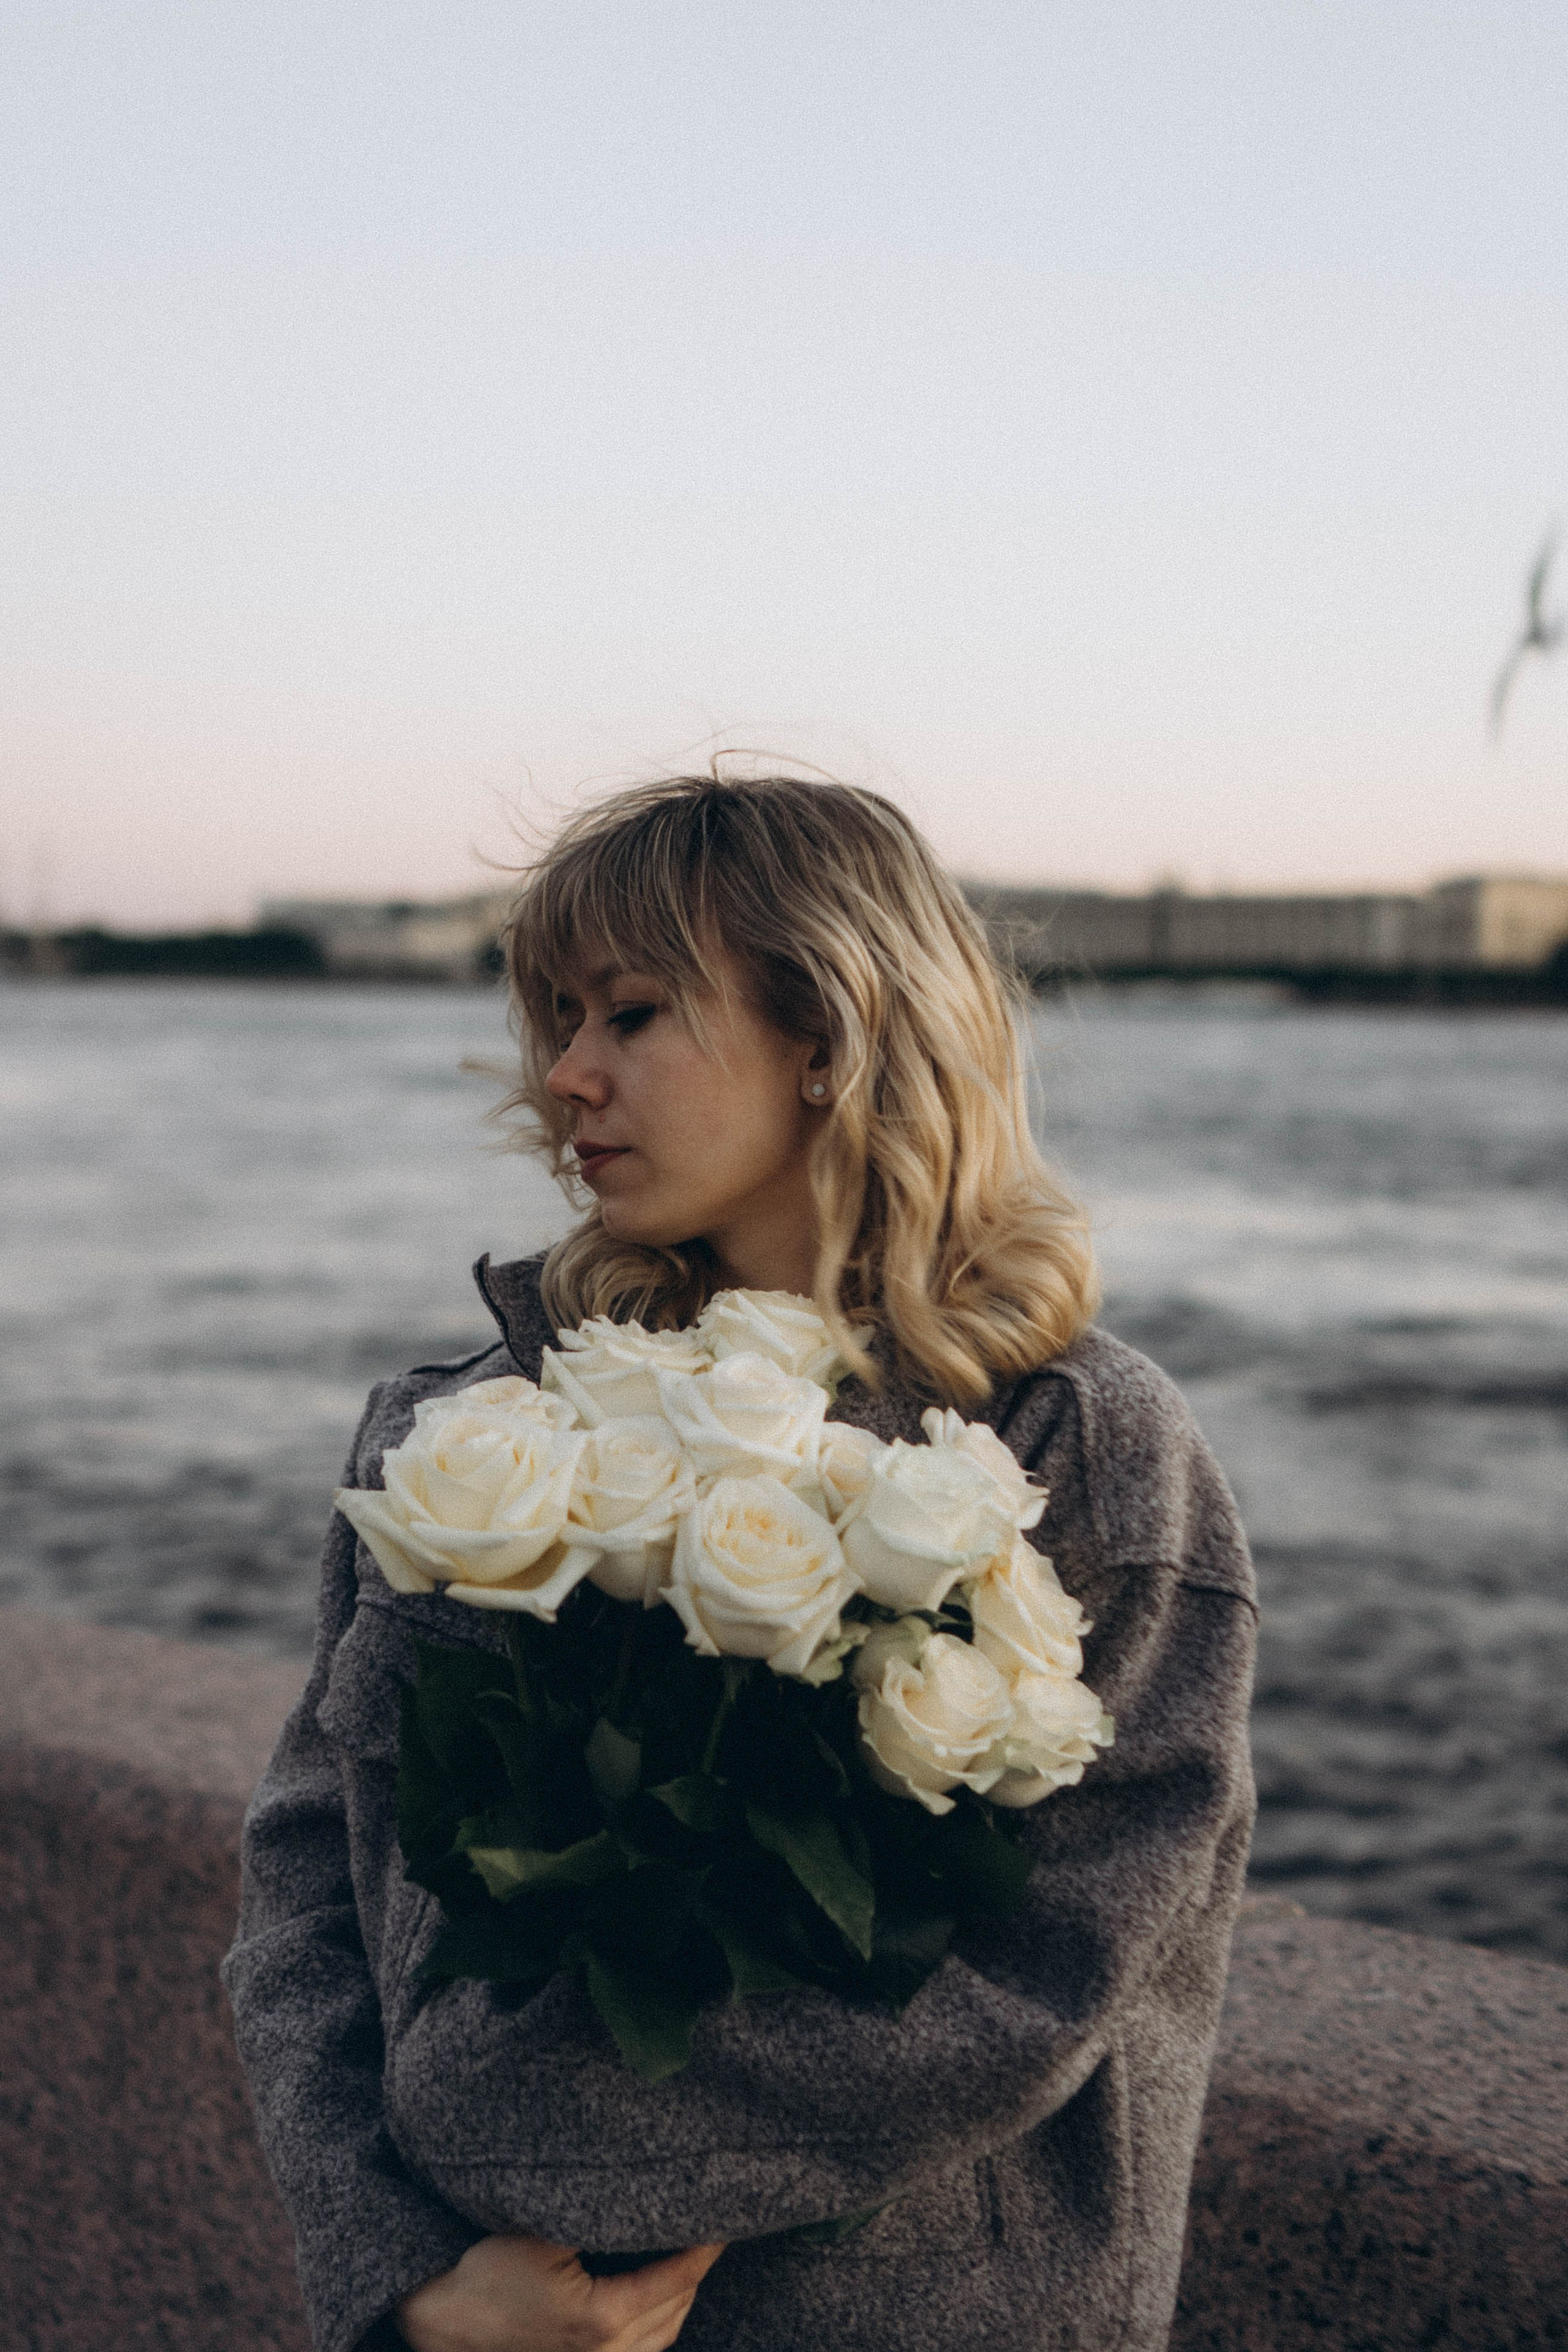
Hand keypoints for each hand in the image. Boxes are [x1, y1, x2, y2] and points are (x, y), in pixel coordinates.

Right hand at [393, 2233, 724, 2351]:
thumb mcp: (544, 2230)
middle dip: (698, 2267)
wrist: (437, 2316)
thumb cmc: (485, 2267)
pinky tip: (660, 2296)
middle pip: (676, 2309)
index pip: (676, 2278)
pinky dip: (658, 2325)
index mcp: (602, 2320)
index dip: (704, 2244)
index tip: (725, 2215)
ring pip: (661, 2338)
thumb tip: (639, 2183)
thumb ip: (598, 2213)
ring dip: (681, 2298)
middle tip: (713, 2225)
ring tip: (693, 2254)